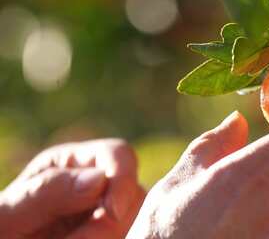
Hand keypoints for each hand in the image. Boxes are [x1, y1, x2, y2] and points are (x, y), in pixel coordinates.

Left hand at [0, 138, 145, 238]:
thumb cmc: (0, 232)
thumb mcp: (9, 214)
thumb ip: (48, 193)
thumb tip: (99, 179)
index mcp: (72, 164)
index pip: (118, 154)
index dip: (122, 178)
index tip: (111, 212)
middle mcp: (98, 186)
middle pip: (135, 192)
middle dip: (114, 220)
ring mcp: (110, 214)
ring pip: (138, 221)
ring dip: (111, 237)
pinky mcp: (116, 234)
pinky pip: (131, 236)